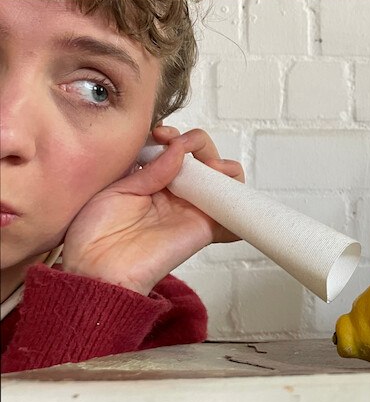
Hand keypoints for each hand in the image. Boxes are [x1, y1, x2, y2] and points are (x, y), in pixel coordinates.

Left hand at [61, 126, 243, 294]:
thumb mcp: (118, 189)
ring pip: (224, 183)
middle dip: (200, 144)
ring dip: (224, 166)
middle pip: (203, 161)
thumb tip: (179, 149)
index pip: (176, 151)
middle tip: (184, 143)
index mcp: (151, 182)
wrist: (97, 268)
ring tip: (210, 163)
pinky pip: (232, 218)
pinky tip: (230, 187)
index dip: (174, 137)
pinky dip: (242, 204)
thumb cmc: (95, 234)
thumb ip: (152, 170)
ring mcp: (191, 211)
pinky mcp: (203, 229)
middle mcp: (175, 195)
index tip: (161, 133)